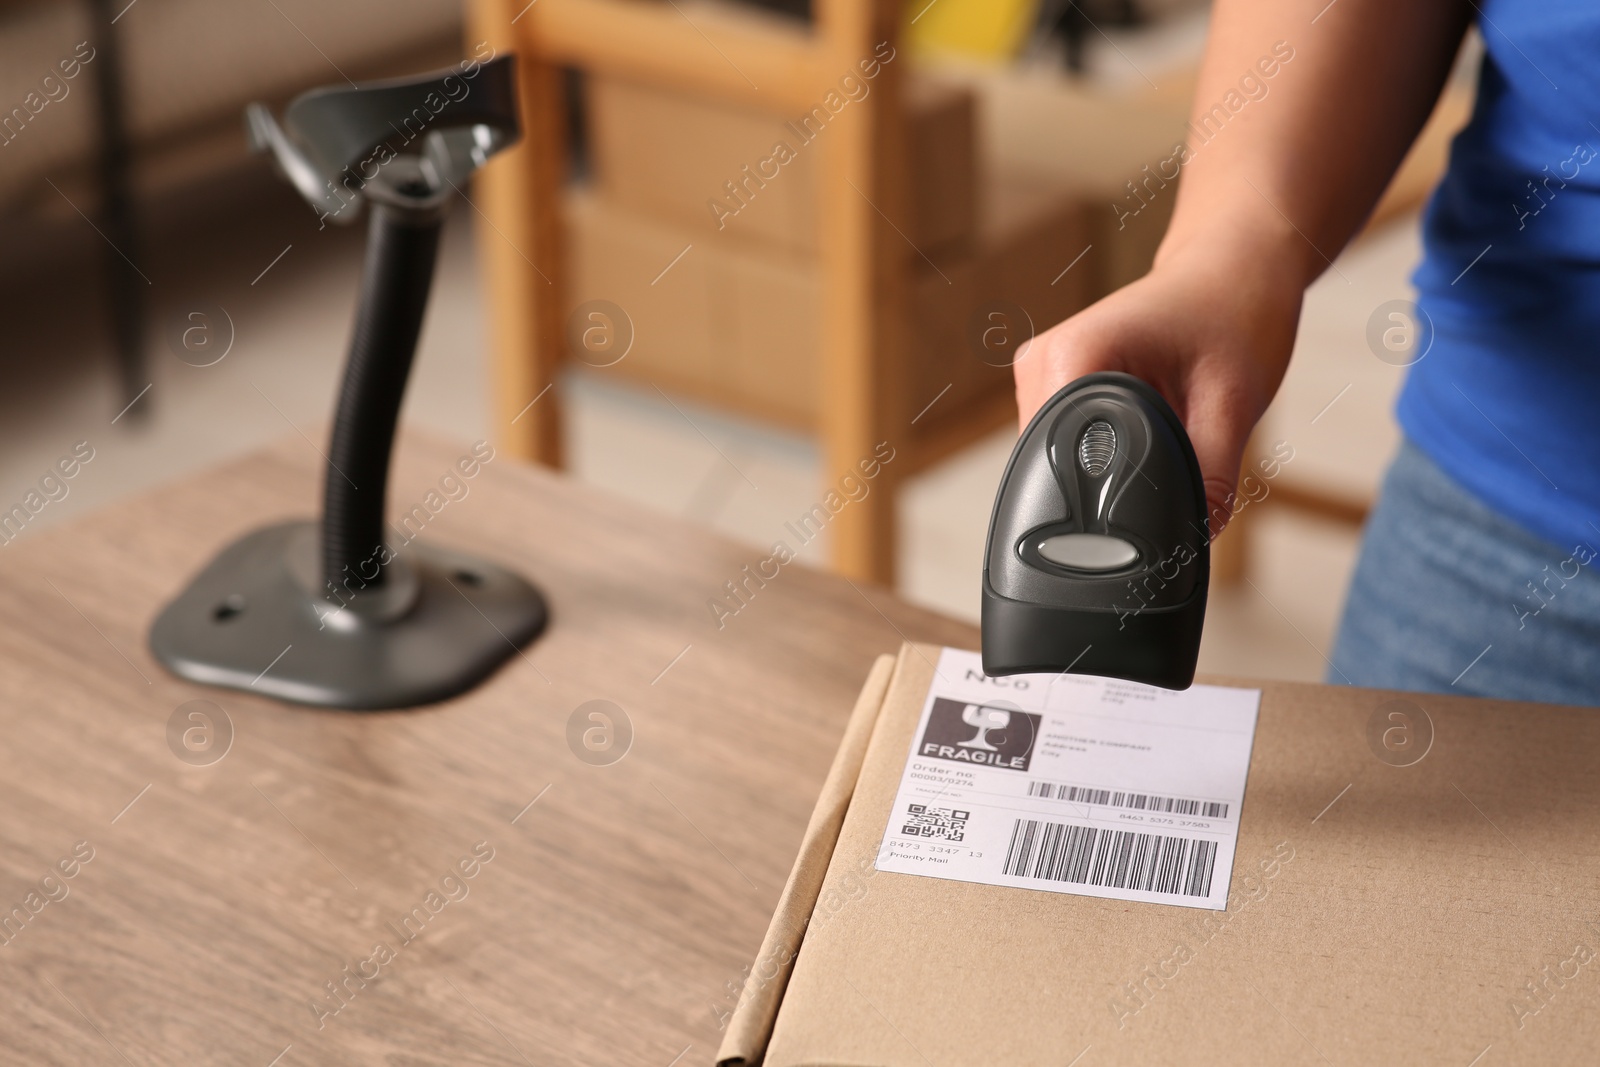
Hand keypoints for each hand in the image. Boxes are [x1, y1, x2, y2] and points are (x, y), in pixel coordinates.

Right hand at [1012, 237, 1302, 533]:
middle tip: (1177, 474)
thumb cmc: (1236, 310)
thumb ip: (1210, 476)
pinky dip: (1106, 455)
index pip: (1059, 462)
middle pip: (1055, 469)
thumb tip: (1193, 538)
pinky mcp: (1055, 387)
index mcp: (1072, 357)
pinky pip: (1067, 444)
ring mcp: (1042, 375)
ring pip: (1059, 462)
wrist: (1235, 266)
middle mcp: (1042, 364)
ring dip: (1109, 471)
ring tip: (1171, 435)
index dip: (1102, 503)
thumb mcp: (1234, 401)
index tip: (1151, 518)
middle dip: (1110, 489)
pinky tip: (1150, 432)